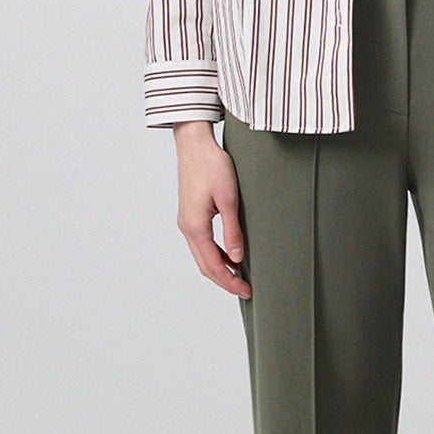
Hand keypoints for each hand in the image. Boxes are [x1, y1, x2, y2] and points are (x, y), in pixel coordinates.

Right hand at [173, 121, 251, 296]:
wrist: (194, 143)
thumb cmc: (212, 165)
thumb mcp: (228, 198)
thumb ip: (232, 230)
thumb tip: (237, 258)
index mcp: (195, 226)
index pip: (213, 265)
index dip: (230, 281)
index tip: (247, 290)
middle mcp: (186, 227)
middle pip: (204, 265)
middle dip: (224, 280)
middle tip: (246, 290)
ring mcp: (186, 221)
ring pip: (201, 256)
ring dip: (219, 269)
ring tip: (239, 276)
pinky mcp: (189, 215)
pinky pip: (201, 244)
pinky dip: (214, 255)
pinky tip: (229, 255)